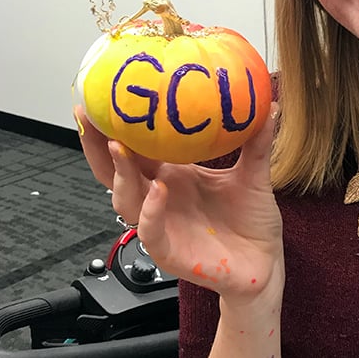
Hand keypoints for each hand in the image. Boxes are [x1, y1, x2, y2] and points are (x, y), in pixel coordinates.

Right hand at [75, 105, 283, 299]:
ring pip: (124, 199)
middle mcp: (159, 198)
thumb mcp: (255, 174)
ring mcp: (160, 224)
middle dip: (97, 145)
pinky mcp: (169, 251)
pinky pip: (149, 231)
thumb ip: (256, 141)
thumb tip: (269, 104)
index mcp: (172, 175)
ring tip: (120, 147)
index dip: (115, 125)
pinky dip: (150, 211)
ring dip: (119, 173)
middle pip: (114, 171)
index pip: (134, 148)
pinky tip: (159, 190)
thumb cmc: (252, 221)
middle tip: (89, 117)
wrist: (265, 262)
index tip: (103, 95)